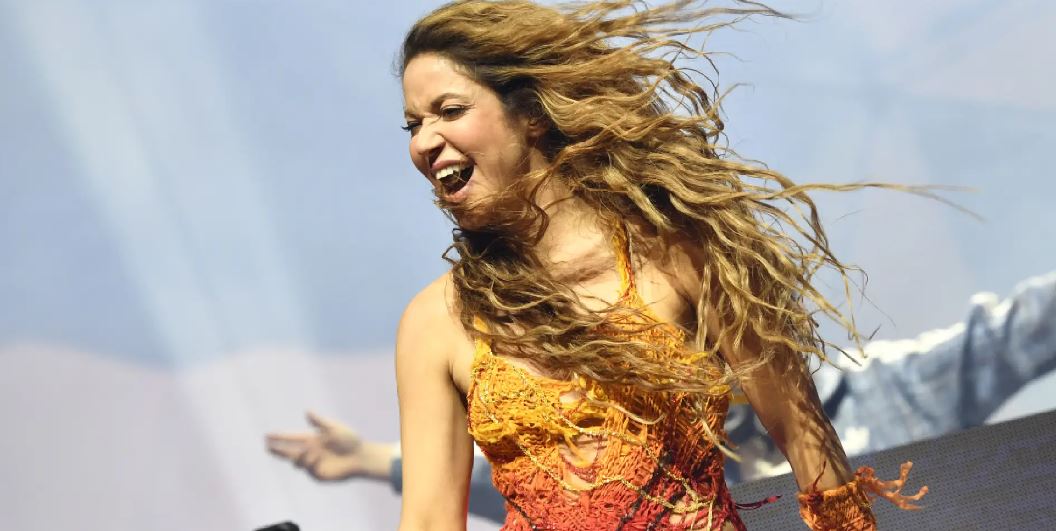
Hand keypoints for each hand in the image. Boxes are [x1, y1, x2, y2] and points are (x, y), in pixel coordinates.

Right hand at [266, 411, 396, 481]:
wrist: (360, 457)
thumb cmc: (350, 440)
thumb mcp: (334, 428)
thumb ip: (319, 422)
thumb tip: (307, 411)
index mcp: (313, 439)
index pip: (292, 438)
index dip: (280, 437)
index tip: (267, 435)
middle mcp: (310, 451)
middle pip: (289, 451)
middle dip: (277, 450)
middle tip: (267, 447)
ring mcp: (313, 463)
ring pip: (296, 461)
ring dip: (299, 455)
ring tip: (310, 451)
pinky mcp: (318, 474)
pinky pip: (307, 468)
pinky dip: (309, 462)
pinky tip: (317, 457)